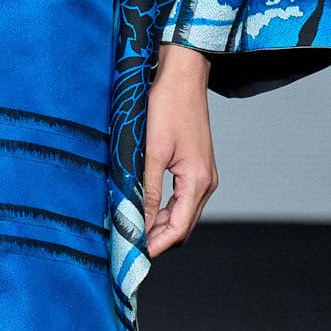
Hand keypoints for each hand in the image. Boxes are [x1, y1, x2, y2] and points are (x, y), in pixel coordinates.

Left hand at [143, 43, 216, 256]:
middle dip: (156, 239)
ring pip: (180, 214)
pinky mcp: (194, 166)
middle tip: (126, 245)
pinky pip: (180, 198)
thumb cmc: (167, 106)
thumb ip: (147, 190)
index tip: (131, 255)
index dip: (154, 246)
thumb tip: (138, 222)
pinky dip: (162, 208)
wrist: (182, 74)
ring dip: (158, 224)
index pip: (177, 230)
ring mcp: (202, 175)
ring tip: (129, 228)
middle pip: (181, 227)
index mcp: (198, 182)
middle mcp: (205, 183)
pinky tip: (142, 206)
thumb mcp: (151, 151)